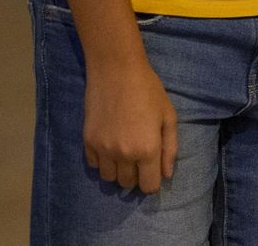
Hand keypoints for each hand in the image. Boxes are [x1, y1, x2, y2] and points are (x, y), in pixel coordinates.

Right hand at [82, 61, 177, 193]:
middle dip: (136, 176)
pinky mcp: (87, 141)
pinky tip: (109, 145)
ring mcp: (103, 149)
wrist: (116, 71)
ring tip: (124, 152)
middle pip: (127, 184)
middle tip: (140, 157)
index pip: (149, 187)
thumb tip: (166, 174)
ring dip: (118, 171)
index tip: (153, 170)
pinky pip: (94, 165)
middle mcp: (123, 155)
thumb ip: (170, 148)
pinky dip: (102, 161)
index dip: (153, 181)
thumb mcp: (168, 116)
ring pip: (109, 178)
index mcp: (147, 150)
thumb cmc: (148, 90)